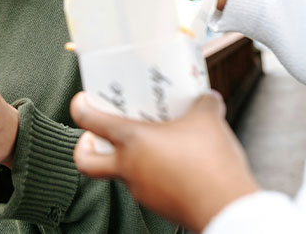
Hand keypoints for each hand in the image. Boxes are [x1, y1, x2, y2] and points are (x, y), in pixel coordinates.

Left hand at [70, 91, 258, 232]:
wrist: (226, 208)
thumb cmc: (208, 161)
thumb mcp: (208, 120)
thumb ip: (204, 103)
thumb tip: (207, 98)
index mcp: (130, 140)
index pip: (88, 120)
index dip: (79, 106)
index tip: (83, 100)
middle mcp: (128, 167)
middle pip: (86, 162)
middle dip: (85, 147)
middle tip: (96, 135)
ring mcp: (141, 190)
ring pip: (121, 173)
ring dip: (129, 159)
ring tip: (155, 143)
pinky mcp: (159, 205)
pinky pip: (147, 185)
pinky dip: (154, 174)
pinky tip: (177, 164)